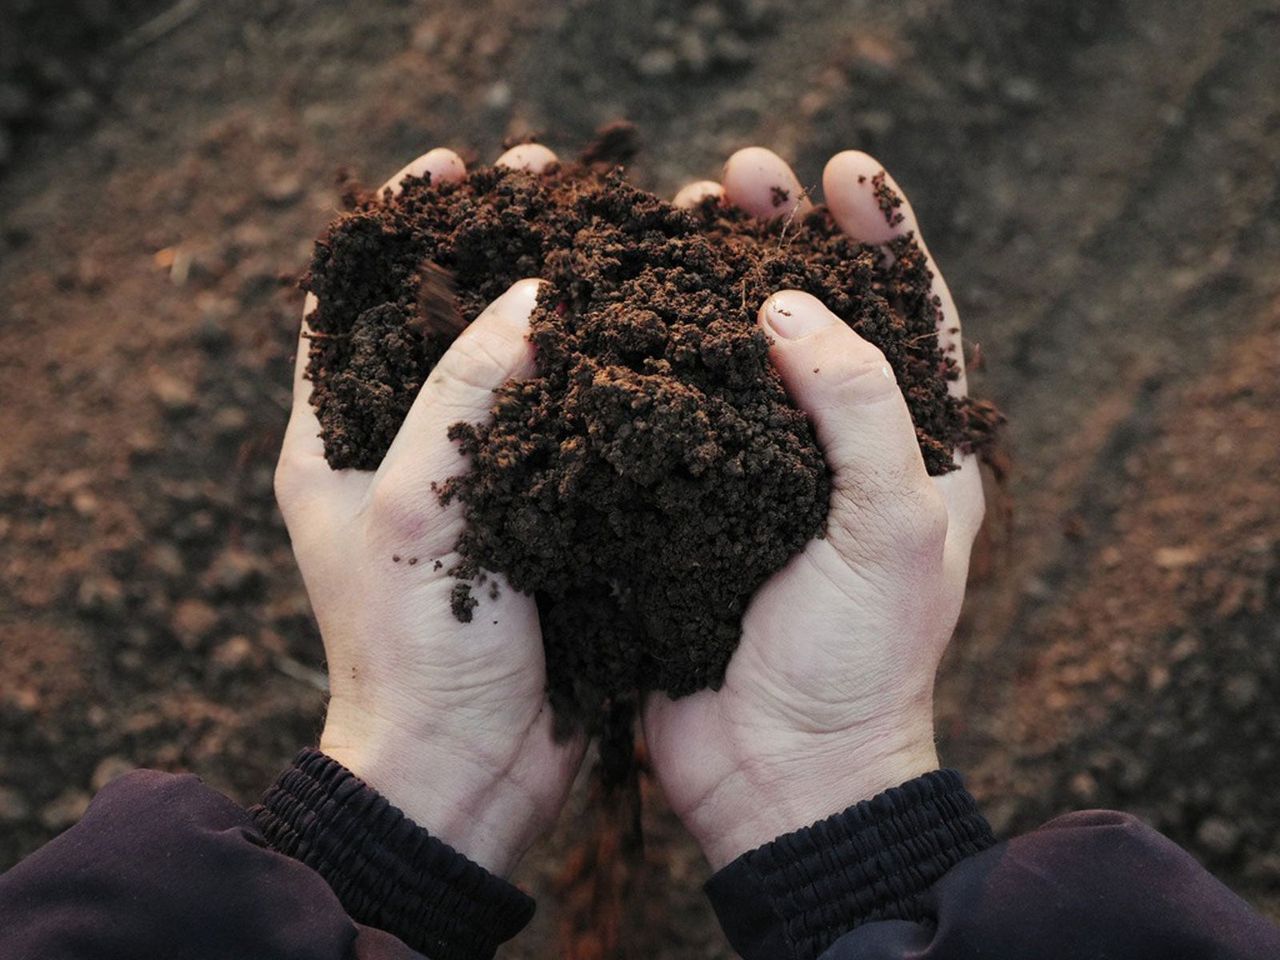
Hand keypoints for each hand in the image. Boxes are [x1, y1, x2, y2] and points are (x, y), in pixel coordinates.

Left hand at [274, 144, 582, 876]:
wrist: (469, 767)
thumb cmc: (413, 647)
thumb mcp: (411, 505)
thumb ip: (459, 391)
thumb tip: (531, 296)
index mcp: (333, 438)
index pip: (352, 301)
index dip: (403, 226)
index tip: (454, 166)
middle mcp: (400, 448)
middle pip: (443, 319)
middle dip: (494, 246)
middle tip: (554, 182)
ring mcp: (473, 481)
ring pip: (511, 366)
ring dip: (555, 303)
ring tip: (609, 238)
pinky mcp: (536, 514)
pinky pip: (563, 424)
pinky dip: (596, 376)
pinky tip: (646, 333)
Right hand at [646, 148, 984, 868]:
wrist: (779, 775)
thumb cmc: (860, 662)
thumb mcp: (893, 531)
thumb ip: (859, 409)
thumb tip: (789, 309)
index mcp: (912, 451)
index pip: (910, 314)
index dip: (881, 236)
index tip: (840, 172)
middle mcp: (833, 453)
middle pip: (811, 317)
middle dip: (778, 241)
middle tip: (737, 179)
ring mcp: (755, 478)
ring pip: (731, 357)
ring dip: (702, 286)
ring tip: (671, 220)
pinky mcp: (688, 507)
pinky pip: (668, 417)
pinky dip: (644, 363)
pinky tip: (612, 315)